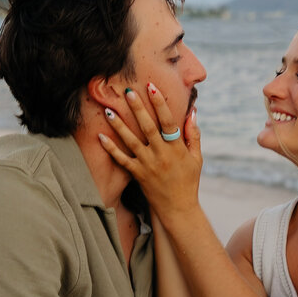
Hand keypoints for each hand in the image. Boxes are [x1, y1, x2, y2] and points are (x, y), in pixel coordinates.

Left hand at [99, 84, 202, 213]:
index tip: (152, 87)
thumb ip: (193, 134)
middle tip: (128, 91)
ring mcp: (148, 165)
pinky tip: (101, 136)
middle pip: (147, 127)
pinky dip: (111, 148)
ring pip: (131, 141)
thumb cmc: (189, 181)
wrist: (178, 209)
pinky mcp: (138, 174)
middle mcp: (161, 155)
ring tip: (108, 110)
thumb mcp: (196, 158)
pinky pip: (122, 160)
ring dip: (119, 125)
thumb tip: (192, 111)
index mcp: (177, 148)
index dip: (160, 104)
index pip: (168, 121)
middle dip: (137, 108)